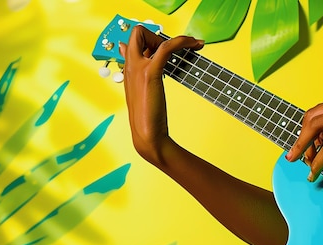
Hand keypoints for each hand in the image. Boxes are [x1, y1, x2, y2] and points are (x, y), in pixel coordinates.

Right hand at [119, 25, 203, 164]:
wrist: (147, 135)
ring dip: (174, 36)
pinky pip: (167, 46)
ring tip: (192, 44)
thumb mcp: (142, 92)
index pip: (133, 40)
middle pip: (138, 32)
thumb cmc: (148, 117)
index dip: (150, 40)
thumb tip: (138, 62)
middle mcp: (130, 66)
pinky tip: (195, 45)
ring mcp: (138, 68)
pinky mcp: (150, 73)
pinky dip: (182, 41)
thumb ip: (140, 74)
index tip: (167, 49)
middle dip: (158, 35)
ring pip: (150, 35)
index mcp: (127, 70)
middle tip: (175, 49)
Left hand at [286, 85, 322, 180]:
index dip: (307, 128)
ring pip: (317, 129)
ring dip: (305, 149)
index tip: (305, 145)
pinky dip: (319, 161)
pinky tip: (316, 172)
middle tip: (296, 156)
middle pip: (312, 117)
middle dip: (300, 138)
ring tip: (304, 165)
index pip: (320, 108)